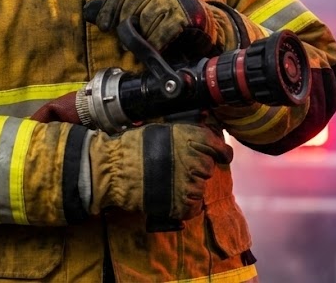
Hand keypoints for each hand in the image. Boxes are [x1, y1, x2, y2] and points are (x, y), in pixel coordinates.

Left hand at [84, 0, 239, 56]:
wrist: (205, 23)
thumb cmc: (170, 16)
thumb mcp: (145, 5)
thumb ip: (119, 7)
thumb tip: (87, 10)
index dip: (110, 8)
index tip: (104, 26)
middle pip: (130, 7)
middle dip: (127, 27)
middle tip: (130, 40)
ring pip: (144, 22)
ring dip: (144, 38)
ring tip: (149, 43)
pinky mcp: (182, 15)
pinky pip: (159, 34)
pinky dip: (157, 44)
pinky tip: (159, 47)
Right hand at [88, 123, 232, 220]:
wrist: (114, 168)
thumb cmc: (133, 146)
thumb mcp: (162, 129)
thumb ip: (186, 133)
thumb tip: (204, 129)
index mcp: (194, 138)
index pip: (220, 147)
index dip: (220, 152)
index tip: (220, 155)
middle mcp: (197, 160)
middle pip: (208, 168)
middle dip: (196, 169)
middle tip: (176, 169)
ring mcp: (192, 183)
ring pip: (200, 188)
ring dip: (189, 187)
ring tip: (168, 183)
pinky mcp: (184, 204)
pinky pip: (193, 206)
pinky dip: (185, 205)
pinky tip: (170, 197)